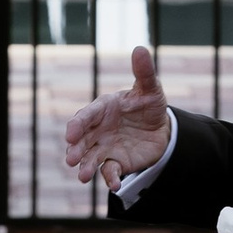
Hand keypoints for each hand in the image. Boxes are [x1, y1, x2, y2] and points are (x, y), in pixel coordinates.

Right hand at [61, 42, 172, 194]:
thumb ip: (144, 72)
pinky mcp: (116, 162)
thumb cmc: (149, 104)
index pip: (86, 116)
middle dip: (75, 149)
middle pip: (82, 140)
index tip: (71, 134)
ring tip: (83, 176)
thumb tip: (140, 48)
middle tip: (71, 159)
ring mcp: (105, 147)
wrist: (161, 128)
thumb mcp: (150, 88)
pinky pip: (109, 171)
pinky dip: (110, 178)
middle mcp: (99, 129)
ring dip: (85, 167)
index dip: (77, 125)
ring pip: (90, 158)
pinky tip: (115, 184)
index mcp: (103, 109)